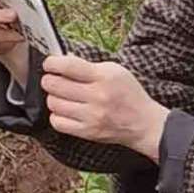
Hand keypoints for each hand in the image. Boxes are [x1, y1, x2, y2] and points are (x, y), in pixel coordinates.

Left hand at [38, 55, 168, 159]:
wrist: (144, 123)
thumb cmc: (128, 94)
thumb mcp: (115, 71)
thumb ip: (88, 65)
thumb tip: (63, 60)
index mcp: (104, 77)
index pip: (68, 66)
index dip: (52, 63)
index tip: (49, 64)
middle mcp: (97, 96)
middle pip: (55, 85)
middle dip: (49, 80)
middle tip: (53, 80)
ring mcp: (91, 116)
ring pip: (53, 103)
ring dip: (54, 98)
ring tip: (62, 96)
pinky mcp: (87, 132)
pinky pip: (57, 122)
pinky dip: (57, 115)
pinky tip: (65, 111)